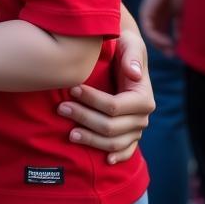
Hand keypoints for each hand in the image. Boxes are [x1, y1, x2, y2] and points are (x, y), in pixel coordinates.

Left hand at [57, 32, 152, 164]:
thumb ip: (131, 55)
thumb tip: (134, 73)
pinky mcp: (130, 134)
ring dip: (91, 139)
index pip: (115, 106)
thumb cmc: (123, 45)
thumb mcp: (129, 42)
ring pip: (114, 142)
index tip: (71, 89)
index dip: (92, 100)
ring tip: (69, 133)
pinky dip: (117, 156)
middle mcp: (142, 116)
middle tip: (60, 108)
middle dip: (84, 118)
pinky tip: (105, 161)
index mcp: (143, 97)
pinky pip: (126, 150)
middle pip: (111, 126)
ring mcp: (136, 128)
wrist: (123, 52)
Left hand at [139, 0, 180, 57]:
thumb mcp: (181, 14)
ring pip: (152, 35)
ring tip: (171, 50)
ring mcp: (150, 16)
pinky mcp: (145, 14)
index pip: (165, 35)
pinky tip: (166, 42)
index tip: (179, 53)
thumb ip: (180, 28)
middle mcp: (156, 18)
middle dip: (165, 48)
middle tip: (173, 56)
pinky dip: (156, 38)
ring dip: (160, 45)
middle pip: (157, 37)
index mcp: (165, 18)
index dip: (172, 45)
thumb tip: (181, 43)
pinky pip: (149, 30)